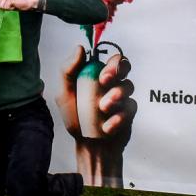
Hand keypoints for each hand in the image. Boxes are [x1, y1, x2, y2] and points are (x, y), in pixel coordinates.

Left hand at [56, 45, 136, 187]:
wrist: (88, 145)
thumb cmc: (76, 119)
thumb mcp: (65, 95)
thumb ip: (68, 70)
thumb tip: (80, 49)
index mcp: (96, 75)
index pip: (109, 59)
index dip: (111, 62)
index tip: (103, 75)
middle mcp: (111, 83)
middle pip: (125, 66)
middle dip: (118, 71)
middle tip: (106, 83)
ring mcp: (122, 97)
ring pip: (129, 86)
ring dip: (116, 95)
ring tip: (103, 109)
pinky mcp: (129, 112)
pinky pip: (130, 107)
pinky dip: (118, 117)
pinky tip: (107, 127)